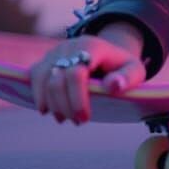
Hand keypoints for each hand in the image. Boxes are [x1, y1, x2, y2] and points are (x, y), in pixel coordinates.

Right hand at [29, 28, 146, 125]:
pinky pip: (34, 78)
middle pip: (57, 80)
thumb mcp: (134, 71)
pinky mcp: (45, 60)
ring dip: (51, 104)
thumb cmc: (121, 68)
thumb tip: (113, 86)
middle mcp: (70, 46)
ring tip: (64, 118)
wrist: (107, 55)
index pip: (76, 74)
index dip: (77, 99)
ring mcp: (55, 52)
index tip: (84, 119)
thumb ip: (127, 78)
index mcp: (92, 46)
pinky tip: (49, 110)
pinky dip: (39, 96)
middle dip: (65, 106)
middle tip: (78, 122)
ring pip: (42, 79)